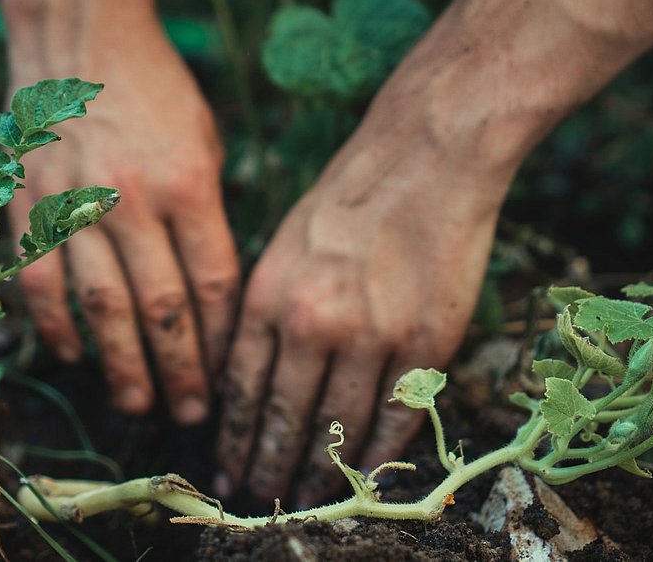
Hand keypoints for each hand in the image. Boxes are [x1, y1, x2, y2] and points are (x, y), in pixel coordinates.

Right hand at [7, 21, 238, 424]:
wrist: (80, 36)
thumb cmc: (156, 90)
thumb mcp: (204, 141)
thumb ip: (208, 214)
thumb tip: (212, 292)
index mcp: (189, 184)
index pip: (212, 283)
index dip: (222, 339)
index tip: (230, 376)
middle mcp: (132, 200)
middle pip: (162, 308)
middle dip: (180, 370)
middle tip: (191, 416)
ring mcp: (75, 203)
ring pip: (101, 307)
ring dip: (120, 365)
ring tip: (138, 404)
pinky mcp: (30, 204)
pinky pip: (41, 280)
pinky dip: (56, 325)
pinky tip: (73, 356)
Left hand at [214, 91, 512, 506]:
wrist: (425, 157)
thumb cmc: (349, 196)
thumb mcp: (282, 245)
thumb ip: (264, 310)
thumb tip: (247, 376)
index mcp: (267, 296)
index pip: (241, 389)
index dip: (234, 438)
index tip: (228, 468)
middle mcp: (311, 323)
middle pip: (283, 418)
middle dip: (268, 465)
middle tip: (260, 496)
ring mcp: (371, 337)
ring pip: (338, 428)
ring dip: (320, 471)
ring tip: (307, 496)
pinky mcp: (424, 343)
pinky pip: (395, 418)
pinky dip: (378, 455)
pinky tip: (364, 477)